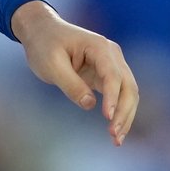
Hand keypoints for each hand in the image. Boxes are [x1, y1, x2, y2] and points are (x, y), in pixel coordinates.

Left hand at [12, 1, 138, 145]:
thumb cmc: (44, 44)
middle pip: (128, 86)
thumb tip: (90, 104)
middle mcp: (111, 54)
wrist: (41, 31)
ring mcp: (111, 64)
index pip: (112, 75)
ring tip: (116, 139)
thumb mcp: (51, 64)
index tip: (107, 117)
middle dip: (124, 112)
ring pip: (128, 93)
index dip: (113, 97)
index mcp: (99, 47)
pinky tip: (115, 130)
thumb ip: (70, 84)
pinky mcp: (106, 74)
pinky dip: (119, 112)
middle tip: (114, 136)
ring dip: (125, 115)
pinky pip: (119, 95)